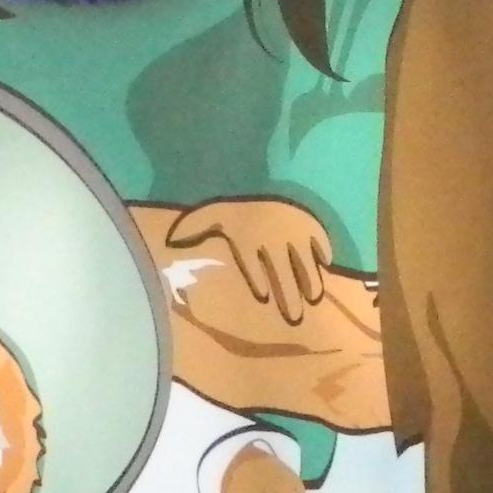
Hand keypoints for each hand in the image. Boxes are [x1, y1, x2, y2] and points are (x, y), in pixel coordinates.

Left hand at [158, 194, 335, 324]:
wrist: (258, 173)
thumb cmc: (233, 206)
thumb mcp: (210, 214)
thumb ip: (190, 228)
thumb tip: (169, 242)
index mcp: (248, 238)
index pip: (254, 266)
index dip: (258, 281)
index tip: (262, 297)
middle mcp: (273, 237)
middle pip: (283, 273)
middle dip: (289, 297)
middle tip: (294, 319)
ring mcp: (295, 231)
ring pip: (305, 263)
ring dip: (310, 282)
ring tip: (312, 299)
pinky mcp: (312, 223)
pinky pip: (321, 242)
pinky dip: (323, 254)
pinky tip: (323, 265)